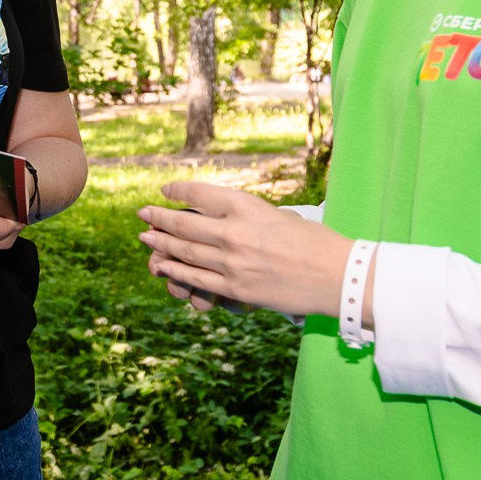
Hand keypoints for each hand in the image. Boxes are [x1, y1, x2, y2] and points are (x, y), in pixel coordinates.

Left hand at [138, 180, 349, 319]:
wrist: (338, 276)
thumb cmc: (316, 243)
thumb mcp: (280, 216)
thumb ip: (250, 217)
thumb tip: (225, 219)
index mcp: (247, 206)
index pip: (199, 193)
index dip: (177, 190)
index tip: (165, 191)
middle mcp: (234, 231)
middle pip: (183, 223)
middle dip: (158, 218)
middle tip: (142, 214)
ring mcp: (232, 262)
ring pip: (184, 251)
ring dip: (160, 244)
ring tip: (145, 238)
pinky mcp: (235, 288)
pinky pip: (196, 278)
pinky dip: (175, 270)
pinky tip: (163, 266)